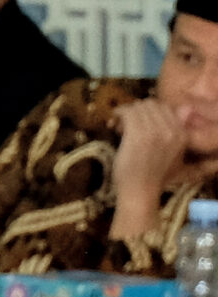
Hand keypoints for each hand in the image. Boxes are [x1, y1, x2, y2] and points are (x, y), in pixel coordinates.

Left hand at [113, 97, 187, 237]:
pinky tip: (112, 125)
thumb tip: (185, 108)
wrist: (140, 192)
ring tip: (118, 127)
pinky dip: (117, 115)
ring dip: (125, 114)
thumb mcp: (173, 153)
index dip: (148, 111)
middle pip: (150, 105)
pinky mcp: (138, 135)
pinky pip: (126, 113)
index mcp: (182, 134)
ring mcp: (155, 132)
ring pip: (137, 107)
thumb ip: (176, 130)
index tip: (137, 122)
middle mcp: (172, 130)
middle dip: (136, 111)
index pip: (165, 108)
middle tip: (125, 124)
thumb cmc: (153, 175)